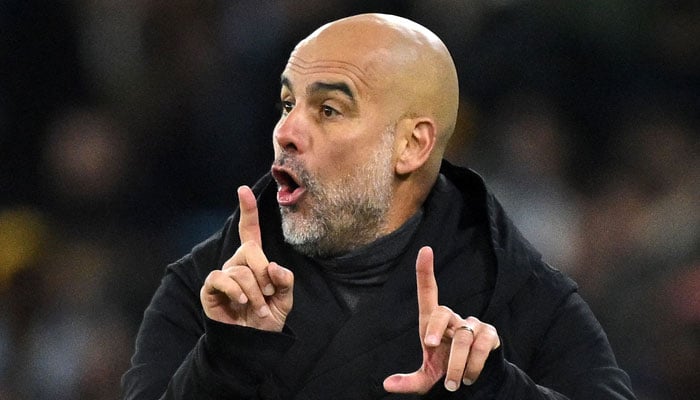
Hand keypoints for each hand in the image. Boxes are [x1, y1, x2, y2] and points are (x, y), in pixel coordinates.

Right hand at [200, 186, 293, 331]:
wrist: (252, 343)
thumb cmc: (267, 319)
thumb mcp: (285, 300)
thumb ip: (285, 281)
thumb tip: (274, 266)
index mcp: (255, 261)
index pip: (249, 231)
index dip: (248, 211)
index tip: (243, 190)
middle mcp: (237, 263)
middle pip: (250, 250)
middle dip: (264, 272)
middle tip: (268, 293)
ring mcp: (223, 275)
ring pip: (240, 270)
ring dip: (255, 292)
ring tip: (257, 309)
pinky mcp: (211, 288)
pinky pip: (221, 278)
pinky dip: (235, 290)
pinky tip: (243, 302)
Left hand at [383, 247, 499, 393]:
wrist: (475, 381)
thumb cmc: (446, 370)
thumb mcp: (426, 378)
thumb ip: (409, 382)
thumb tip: (387, 385)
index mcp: (433, 323)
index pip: (429, 292)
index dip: (425, 271)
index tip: (424, 250)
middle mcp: (453, 318)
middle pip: (443, 312)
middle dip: (436, 328)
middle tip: (430, 347)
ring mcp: (473, 324)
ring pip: (463, 337)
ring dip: (457, 364)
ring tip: (454, 384)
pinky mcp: (490, 335)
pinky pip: (481, 345)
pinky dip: (473, 365)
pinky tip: (470, 377)